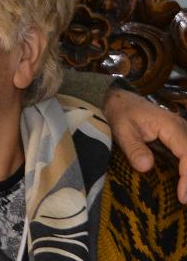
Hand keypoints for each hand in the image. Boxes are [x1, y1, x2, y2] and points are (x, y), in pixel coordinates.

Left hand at [103, 87, 186, 202]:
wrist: (121, 100)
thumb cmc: (121, 113)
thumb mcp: (122, 129)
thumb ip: (134, 148)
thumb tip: (146, 168)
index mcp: (171, 127)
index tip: (182, 196)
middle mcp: (183, 130)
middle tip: (185, 201)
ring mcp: (183, 134)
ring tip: (184, 197)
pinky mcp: (180, 139)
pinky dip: (186, 170)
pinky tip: (182, 186)